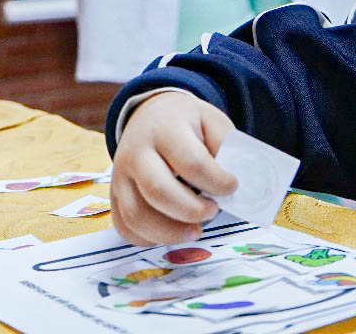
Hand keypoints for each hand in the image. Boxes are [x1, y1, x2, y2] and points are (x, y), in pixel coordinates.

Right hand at [110, 90, 238, 245]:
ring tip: (196, 229)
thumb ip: (227, 145)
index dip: (217, 182)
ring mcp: (120, 176)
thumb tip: (239, 178)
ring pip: (137, 216)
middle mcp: (135, 152)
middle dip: (192, 210)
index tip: (233, 186)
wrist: (150, 116)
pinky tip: (172, 232)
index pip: (191, 162)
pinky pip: (125, 227)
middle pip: (158, 191)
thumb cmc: (187, 124)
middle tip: (214, 211)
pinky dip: (149, 239)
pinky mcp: (115, 196)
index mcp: (165, 128)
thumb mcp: (212, 121)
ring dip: (171, 232)